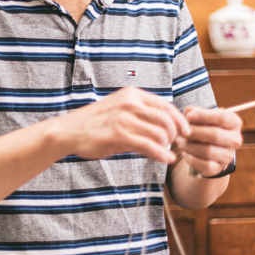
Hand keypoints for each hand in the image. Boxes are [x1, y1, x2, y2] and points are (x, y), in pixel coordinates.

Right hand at [57, 87, 191, 163]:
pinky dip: (161, 154)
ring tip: (166, 153)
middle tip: (174, 145)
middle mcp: (130, 103)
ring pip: (160, 133)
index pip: (166, 105)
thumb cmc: (95, 123)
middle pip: (166, 120)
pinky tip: (165, 159)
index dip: (179, 120)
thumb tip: (164, 124)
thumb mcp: (119, 108)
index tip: (185, 132)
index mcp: (132, 94)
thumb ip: (140, 112)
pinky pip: (149, 146)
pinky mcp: (119, 135)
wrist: (69, 131)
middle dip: (175, 135)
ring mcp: (124, 118)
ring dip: (167, 146)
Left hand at [175, 106, 242, 177]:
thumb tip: (188, 112)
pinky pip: (204, 165)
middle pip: (215, 135)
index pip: (222, 118)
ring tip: (179, 140)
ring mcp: (228, 155)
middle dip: (195, 132)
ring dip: (190, 145)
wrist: (208, 149)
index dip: (204, 116)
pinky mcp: (219, 167)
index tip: (188, 116)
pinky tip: (184, 152)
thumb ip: (195, 112)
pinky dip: (191, 158)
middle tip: (182, 131)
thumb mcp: (202, 117)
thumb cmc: (205, 127)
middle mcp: (235, 139)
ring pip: (208, 151)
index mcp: (234, 123)